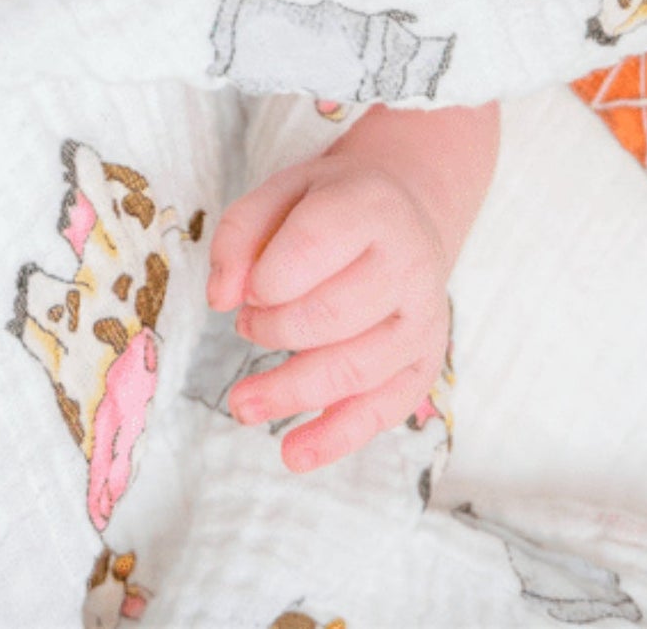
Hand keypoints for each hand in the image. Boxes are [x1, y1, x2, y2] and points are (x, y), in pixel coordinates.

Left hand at [207, 151, 451, 473]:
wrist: (406, 214)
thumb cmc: (330, 205)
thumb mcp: (281, 193)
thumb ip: (240, 234)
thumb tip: (220, 298)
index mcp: (370, 208)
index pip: (310, 249)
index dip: (264, 278)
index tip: (247, 289)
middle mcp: (408, 264)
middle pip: (331, 315)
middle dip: (272, 331)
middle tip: (245, 326)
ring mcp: (423, 318)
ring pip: (356, 368)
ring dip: (290, 392)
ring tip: (241, 404)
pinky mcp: (425, 362)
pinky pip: (384, 409)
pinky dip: (336, 437)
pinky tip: (293, 453)